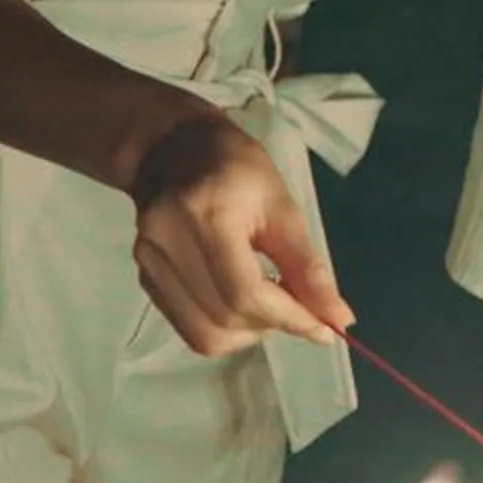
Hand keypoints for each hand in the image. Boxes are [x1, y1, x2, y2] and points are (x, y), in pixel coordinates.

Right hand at [127, 113, 351, 355]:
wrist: (172, 148)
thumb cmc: (236, 167)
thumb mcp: (282, 206)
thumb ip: (307, 266)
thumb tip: (337, 318)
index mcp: (208, 217)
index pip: (245, 293)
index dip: (290, 318)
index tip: (326, 328)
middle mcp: (168, 245)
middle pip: (225, 318)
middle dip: (274, 325)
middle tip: (302, 310)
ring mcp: (149, 264)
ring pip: (204, 334)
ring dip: (249, 332)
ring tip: (271, 304)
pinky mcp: (144, 277)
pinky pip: (188, 324)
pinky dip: (224, 326)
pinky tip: (243, 300)